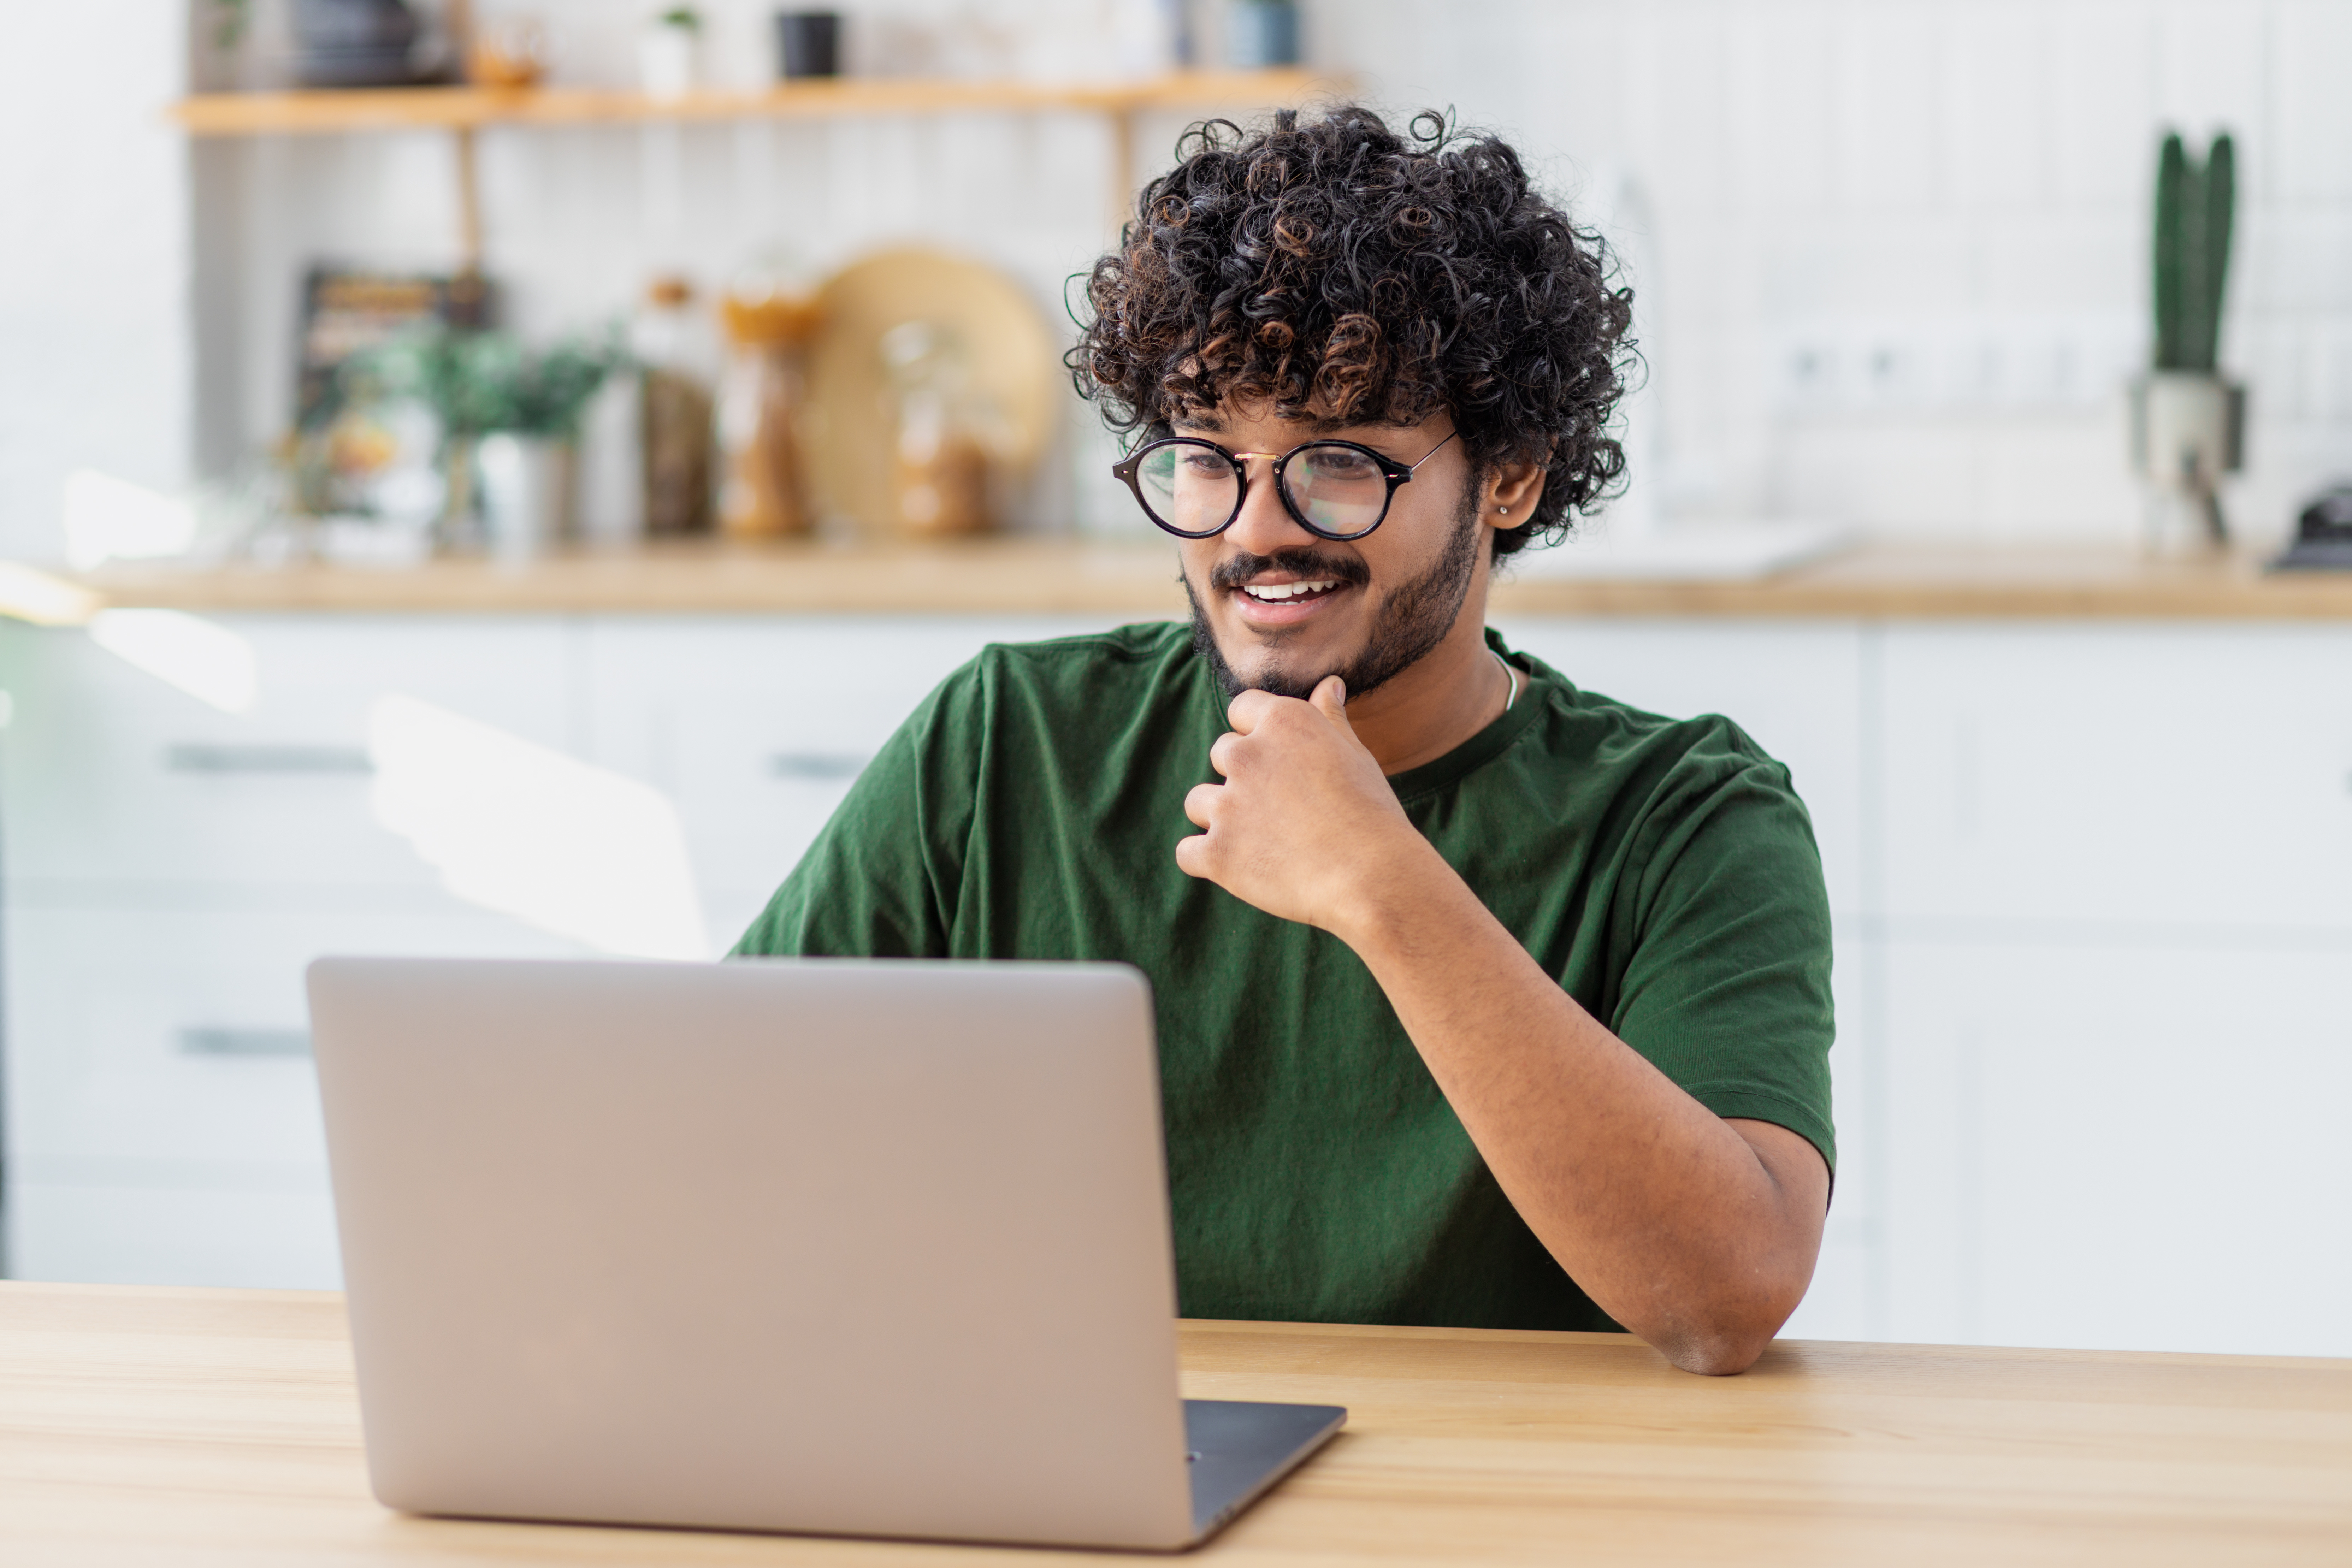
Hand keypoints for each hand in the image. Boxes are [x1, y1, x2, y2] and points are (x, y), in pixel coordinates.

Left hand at [1176, 676, 1436, 935]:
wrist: (1373, 877)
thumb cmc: (1371, 815)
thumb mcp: (1355, 755)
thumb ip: (1330, 718)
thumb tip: (1329, 684)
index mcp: (1282, 722)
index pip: (1242, 709)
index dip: (1257, 735)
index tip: (1281, 764)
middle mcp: (1246, 754)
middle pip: (1221, 755)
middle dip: (1244, 779)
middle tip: (1286, 811)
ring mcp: (1227, 804)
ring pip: (1199, 802)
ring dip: (1222, 819)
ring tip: (1267, 842)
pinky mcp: (1216, 852)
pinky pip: (1187, 852)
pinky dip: (1206, 861)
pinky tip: (1242, 869)